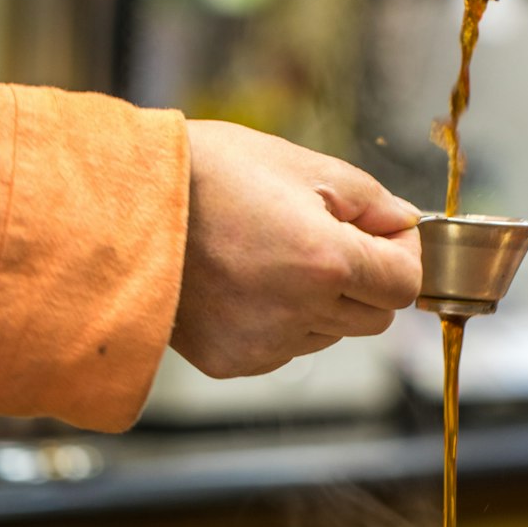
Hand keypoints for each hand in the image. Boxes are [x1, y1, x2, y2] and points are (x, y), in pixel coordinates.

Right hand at [172, 121, 421, 377]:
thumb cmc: (208, 175)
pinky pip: (284, 345)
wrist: (121, 208)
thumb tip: (405, 224)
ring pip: (330, 333)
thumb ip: (371, 200)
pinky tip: (246, 279)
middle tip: (328, 234)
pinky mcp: (232, 361)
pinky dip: (282, 318)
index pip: (405, 284)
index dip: (402, 254)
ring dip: (323, 300)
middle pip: (374, 316)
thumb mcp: (301, 165)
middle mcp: (299, 313)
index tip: (383, 231)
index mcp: (325, 262)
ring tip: (275, 252)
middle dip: (366, 277)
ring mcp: (263, 344)